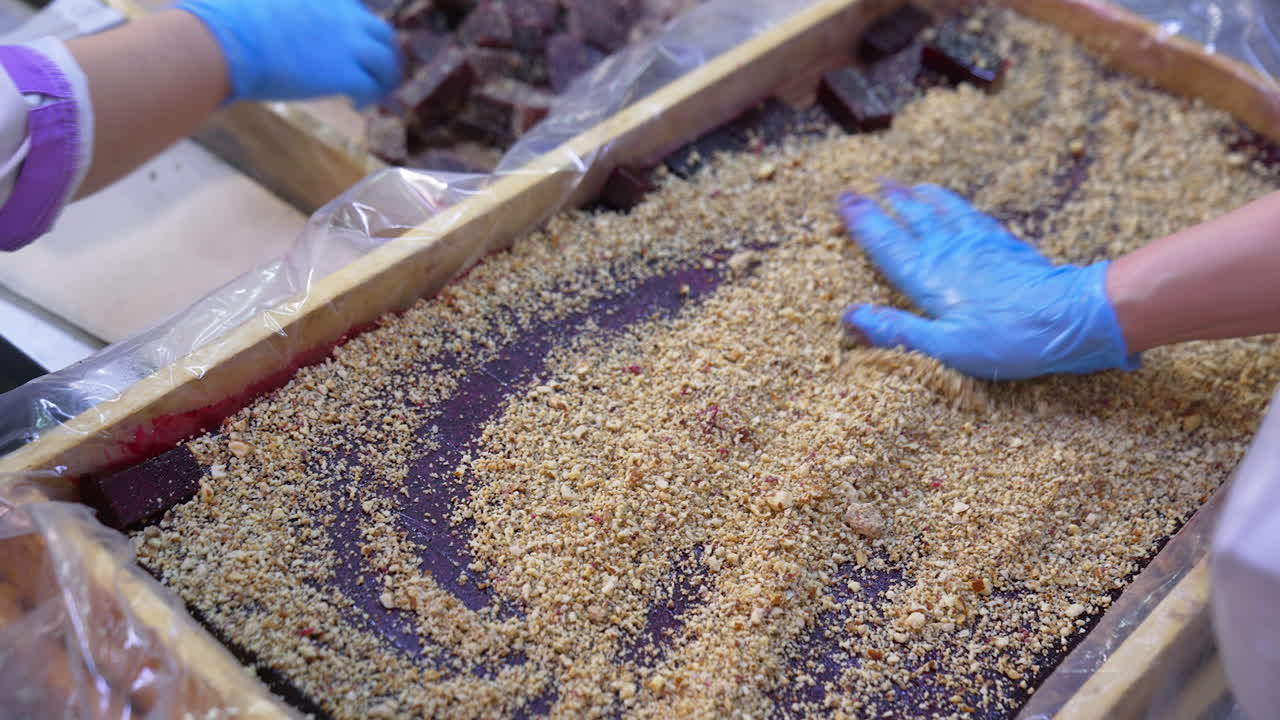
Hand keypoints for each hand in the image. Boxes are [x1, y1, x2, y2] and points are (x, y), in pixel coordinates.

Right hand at [175, 0, 400, 106]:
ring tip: (372, 93)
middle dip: (384, 54)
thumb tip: (274, 22)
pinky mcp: (346, 73)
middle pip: (382, 34)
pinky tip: (356, 105)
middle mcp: (345, 16)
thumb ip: (278, 6)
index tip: (353, 45)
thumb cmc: (230, 19)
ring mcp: (349, 44)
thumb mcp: (263, 0)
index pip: (357, 10)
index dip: (360, 30)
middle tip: (375, 72)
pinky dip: (370, 97)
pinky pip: (374, 87)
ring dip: (383, 78)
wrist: (228, 40)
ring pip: (387, 62)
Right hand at [837, 184, 1139, 379]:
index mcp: (928, 277)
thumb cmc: (1008, 340)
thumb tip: (849, 315)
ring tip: (901, 184)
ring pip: (939, 210)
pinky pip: (971, 215)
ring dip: (916, 195)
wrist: (1073, 317)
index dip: (862, 221)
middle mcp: (949, 251)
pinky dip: (953, 203)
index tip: (842, 200)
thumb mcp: (946, 347)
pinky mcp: (1005, 245)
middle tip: (863, 184)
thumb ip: (896, 331)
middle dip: (883, 201)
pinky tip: (951, 203)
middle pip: (910, 218)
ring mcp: (979, 243)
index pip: (886, 242)